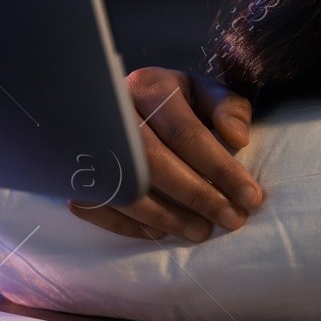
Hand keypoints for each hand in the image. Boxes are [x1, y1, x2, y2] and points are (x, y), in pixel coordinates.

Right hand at [68, 67, 261, 241]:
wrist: (126, 104)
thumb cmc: (175, 102)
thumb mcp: (204, 94)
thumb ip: (229, 109)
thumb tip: (237, 138)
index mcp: (150, 86)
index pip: (187, 133)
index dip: (222, 168)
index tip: (251, 197)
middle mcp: (113, 110)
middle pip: (154, 161)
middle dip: (197, 196)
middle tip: (231, 220)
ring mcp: (86, 141)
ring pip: (123, 187)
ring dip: (165, 216)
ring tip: (200, 232)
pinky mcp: (69, 170)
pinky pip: (94, 205)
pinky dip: (127, 225)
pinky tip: (160, 233)